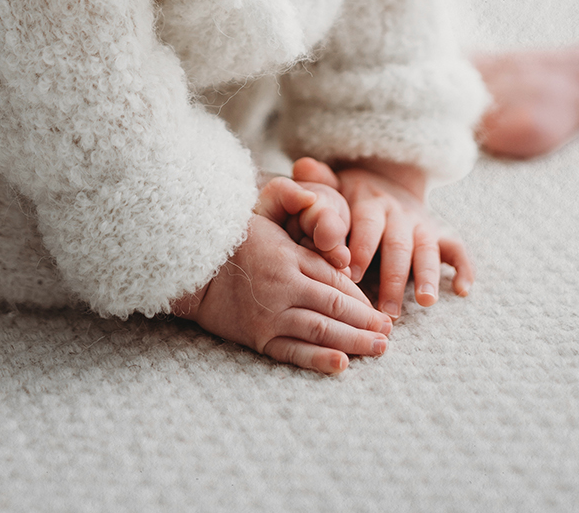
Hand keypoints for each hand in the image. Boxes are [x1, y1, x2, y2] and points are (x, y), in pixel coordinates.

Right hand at [171, 179, 390, 375]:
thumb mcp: (264, 217)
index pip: (335, 280)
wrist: (191, 267)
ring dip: (353, 342)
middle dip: (366, 322)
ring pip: (321, 331)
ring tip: (378, 349)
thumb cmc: (231, 238)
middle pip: (335, 308)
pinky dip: (319, 360)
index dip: (360, 297)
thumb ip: (294, 213)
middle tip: (388, 334)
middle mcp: (284, 288)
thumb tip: (319, 212)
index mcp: (288, 257)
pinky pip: (293, 352)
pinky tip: (342, 365)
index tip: (379, 308)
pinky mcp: (258, 337)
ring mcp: (271, 316)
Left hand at [293, 157, 472, 317]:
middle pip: (398, 245)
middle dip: (393, 278)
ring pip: (428, 249)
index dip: (360, 249)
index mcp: (369, 202)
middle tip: (386, 311)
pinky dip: (463, 269)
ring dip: (428, 276)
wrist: (382, 180)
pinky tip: (462, 290)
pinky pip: (457, 250)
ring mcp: (422, 224)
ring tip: (425, 302)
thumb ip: (318, 182)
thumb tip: (302, 166)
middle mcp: (398, 212)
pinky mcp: (441, 234)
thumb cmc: (347, 198)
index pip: (366, 225)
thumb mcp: (332, 186)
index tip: (352, 275)